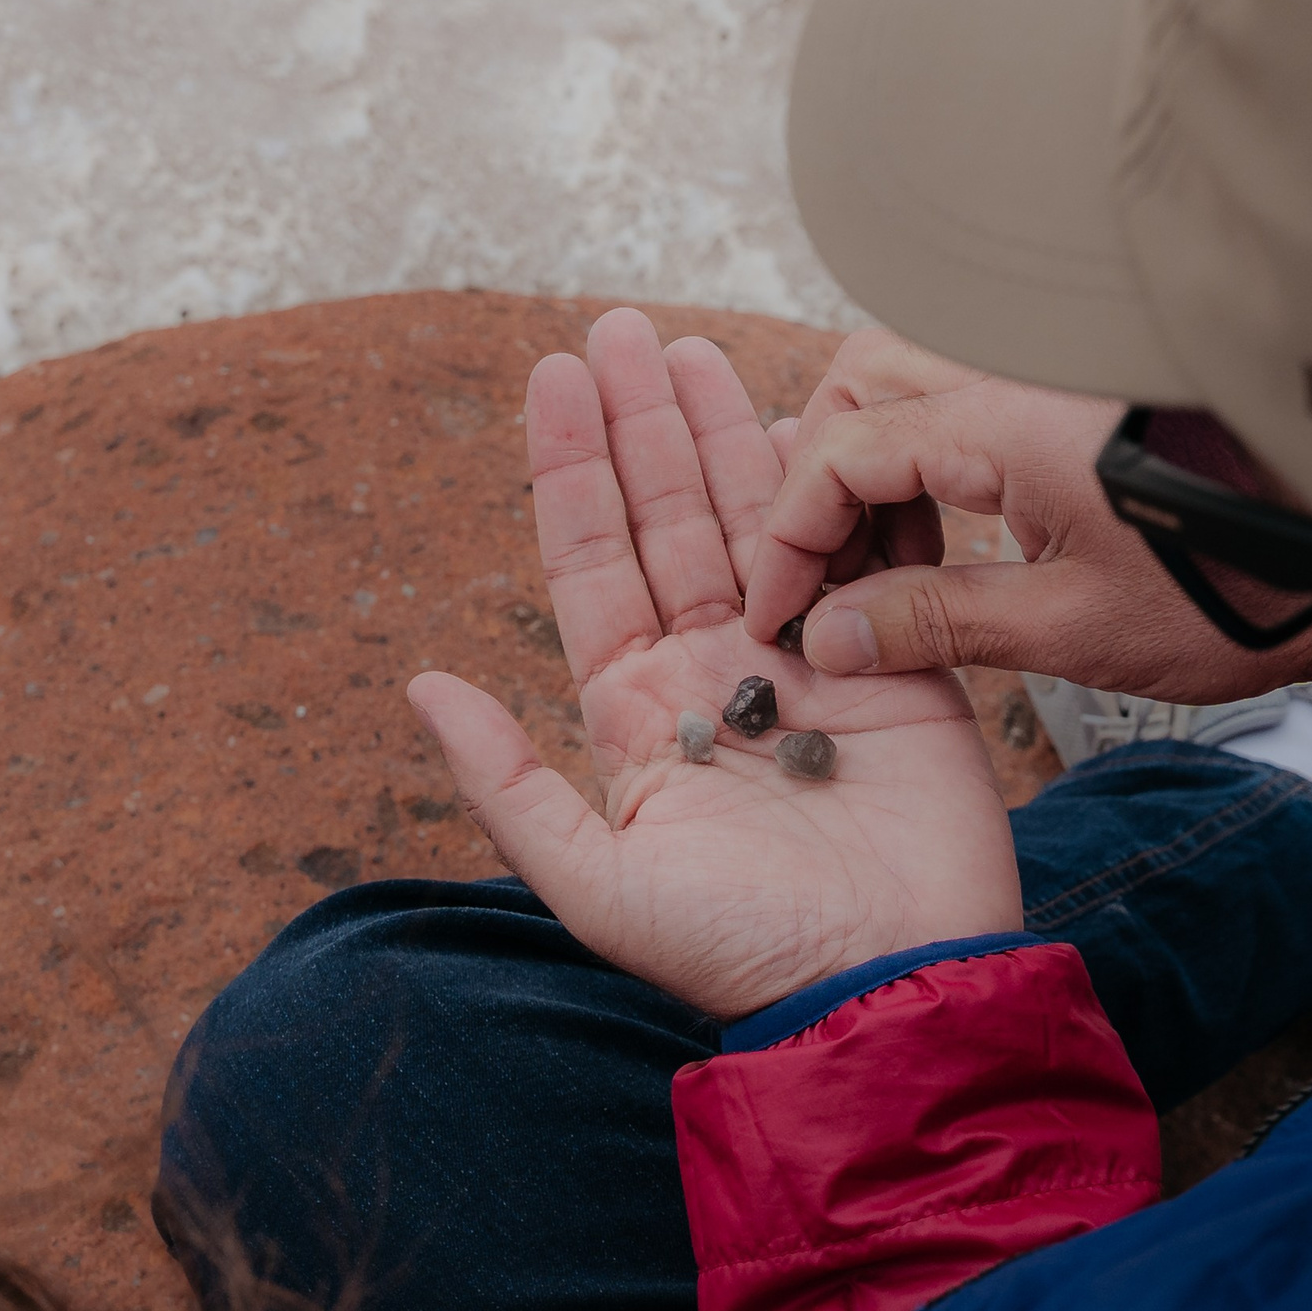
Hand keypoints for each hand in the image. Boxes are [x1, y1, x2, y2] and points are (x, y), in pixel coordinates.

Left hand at [407, 310, 1021, 1019]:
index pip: (592, 567)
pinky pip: (858, 550)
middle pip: (670, 520)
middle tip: (621, 327)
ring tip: (690, 347)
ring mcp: (805, 661)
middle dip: (643, 423)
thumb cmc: (745, 956)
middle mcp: (715, 675)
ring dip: (724, 432)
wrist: (893, 983)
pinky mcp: (890, 662)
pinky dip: (834, 483)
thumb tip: (418, 683)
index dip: (571, 470)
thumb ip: (509, 786)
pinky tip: (809, 414)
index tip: (553, 376)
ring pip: (756, 520)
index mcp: (638, 717)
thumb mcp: (600, 886)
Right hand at [741, 330, 1311, 701]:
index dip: (789, 538)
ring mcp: (1049, 372)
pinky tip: (951, 542)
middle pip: (860, 387)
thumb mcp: (1069, 630)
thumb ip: (936, 624)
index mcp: (1002, 422)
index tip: (779, 615)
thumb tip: (831, 639)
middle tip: (828, 585)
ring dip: (875, 468)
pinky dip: (930, 460)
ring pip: (911, 382)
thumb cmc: (1235, 592)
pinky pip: (966, 398)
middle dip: (822, 483)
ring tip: (890, 577)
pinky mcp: (1078, 394)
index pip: (839, 453)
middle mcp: (1017, 370)